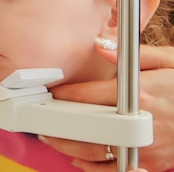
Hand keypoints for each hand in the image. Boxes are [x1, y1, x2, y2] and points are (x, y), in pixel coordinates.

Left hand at [44, 45, 173, 170]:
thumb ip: (131, 55)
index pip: (90, 95)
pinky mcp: (154, 163)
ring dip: (69, 146)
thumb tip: (100, 45)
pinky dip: (94, 169)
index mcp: (142, 95)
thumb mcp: (170, 61)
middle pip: (87, 127)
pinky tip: (79, 159)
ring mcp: (148, 147)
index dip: (66, 94)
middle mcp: (142, 123)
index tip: (53, 92)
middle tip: (43, 118)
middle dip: (61, 123)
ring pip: (96, 153)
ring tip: (52, 137)